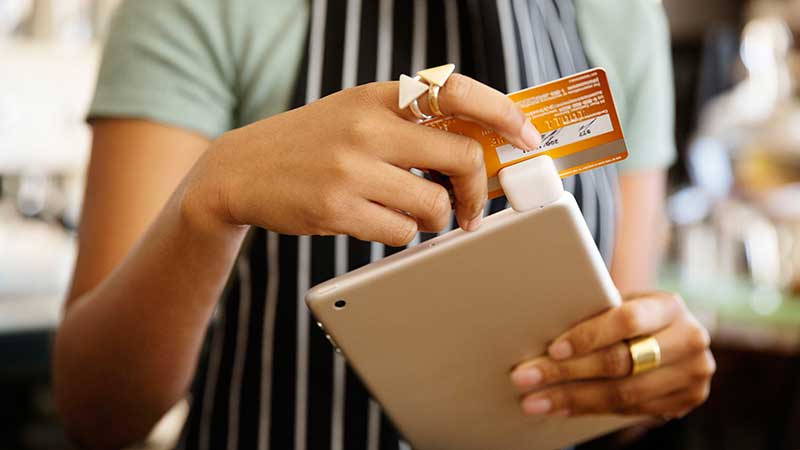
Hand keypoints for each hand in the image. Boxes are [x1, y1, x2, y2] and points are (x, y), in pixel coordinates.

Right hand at [183, 75, 540, 244]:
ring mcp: (351, 169)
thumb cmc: (311, 142)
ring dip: (435, 218)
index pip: (457, 92)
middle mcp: (368, 126)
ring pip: (435, 206)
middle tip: (471, 206)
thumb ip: (409, 120)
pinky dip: (401, 234)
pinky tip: (377, 222)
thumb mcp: (357, 112)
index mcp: (379, 95)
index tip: (526, 138)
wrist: (242, 169)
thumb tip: (477, 144)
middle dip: (477, 189)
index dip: (503, 114)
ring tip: (411, 213)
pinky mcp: (336, 209)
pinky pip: (401, 233)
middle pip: (461, 158)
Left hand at [510, 292, 714, 418]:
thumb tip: (537, 325)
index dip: (588, 336)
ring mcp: (693, 374)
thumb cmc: (634, 315)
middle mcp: (690, 339)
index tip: (552, 349)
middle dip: (566, 372)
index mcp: (670, 305)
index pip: (627, 320)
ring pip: (623, 394)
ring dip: (572, 399)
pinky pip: (631, 411)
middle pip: (620, 362)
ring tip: (535, 401)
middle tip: (526, 377)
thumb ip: (598, 312)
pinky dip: (591, 410)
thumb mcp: (624, 304)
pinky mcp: (688, 400)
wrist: (674, 338)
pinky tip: (561, 408)